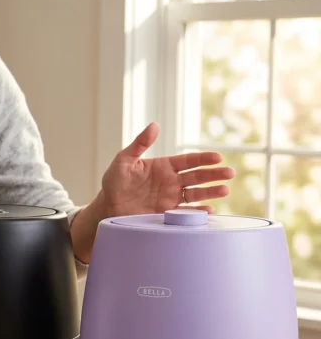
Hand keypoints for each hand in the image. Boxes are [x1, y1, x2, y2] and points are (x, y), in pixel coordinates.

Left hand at [100, 122, 233, 215]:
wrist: (108, 206)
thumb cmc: (115, 181)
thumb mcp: (124, 160)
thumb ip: (139, 144)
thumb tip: (154, 125)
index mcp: (164, 166)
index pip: (188, 160)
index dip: (203, 159)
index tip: (217, 157)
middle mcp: (171, 181)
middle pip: (197, 176)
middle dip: (214, 174)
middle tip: (229, 173)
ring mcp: (171, 197)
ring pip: (196, 193)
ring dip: (211, 192)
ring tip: (224, 190)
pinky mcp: (167, 213)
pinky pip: (186, 213)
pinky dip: (197, 212)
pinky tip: (209, 210)